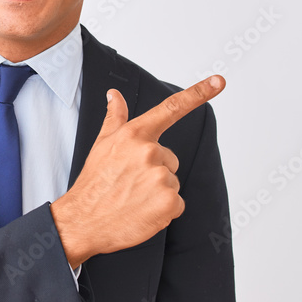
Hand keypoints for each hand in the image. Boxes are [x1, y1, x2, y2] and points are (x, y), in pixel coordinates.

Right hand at [51, 76, 224, 268]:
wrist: (83, 221)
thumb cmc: (93, 183)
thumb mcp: (102, 144)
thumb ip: (115, 117)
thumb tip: (114, 94)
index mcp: (134, 134)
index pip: (171, 109)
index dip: (198, 92)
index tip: (219, 81)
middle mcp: (149, 151)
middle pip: (171, 159)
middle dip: (156, 171)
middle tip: (130, 183)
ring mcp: (160, 177)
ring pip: (173, 182)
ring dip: (158, 192)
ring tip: (133, 198)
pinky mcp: (169, 202)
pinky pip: (177, 204)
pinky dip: (164, 211)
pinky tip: (142, 212)